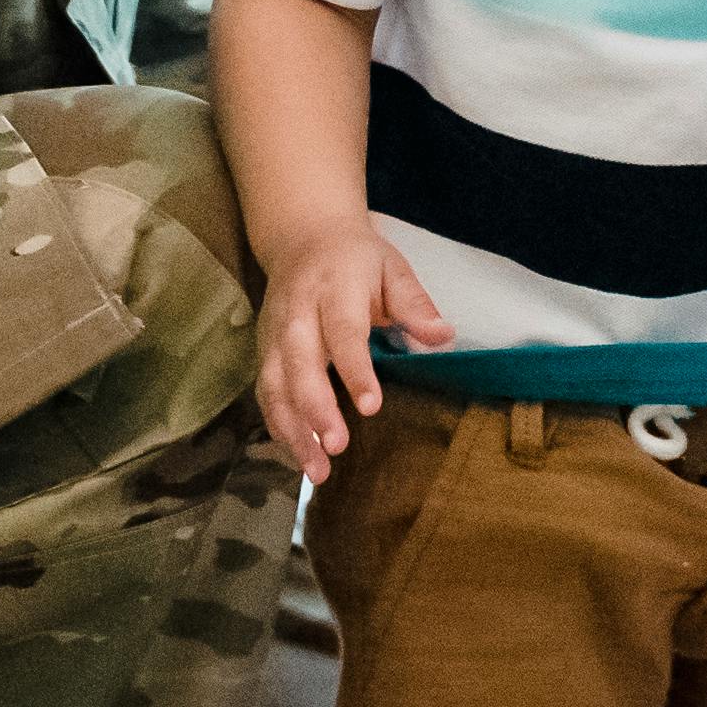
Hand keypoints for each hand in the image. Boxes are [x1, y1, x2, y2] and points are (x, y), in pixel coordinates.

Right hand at [251, 218, 446, 478]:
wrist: (302, 237)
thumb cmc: (358, 259)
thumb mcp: (392, 268)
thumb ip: (414, 304)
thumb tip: (443, 335)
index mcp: (334, 288)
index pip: (342, 333)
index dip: (354, 370)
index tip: (370, 407)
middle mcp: (297, 313)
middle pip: (299, 364)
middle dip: (315, 409)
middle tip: (337, 447)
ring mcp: (273, 334)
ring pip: (275, 385)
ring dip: (292, 429)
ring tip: (316, 469)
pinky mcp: (263, 351)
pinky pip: (265, 394)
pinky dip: (278, 427)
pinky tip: (298, 456)